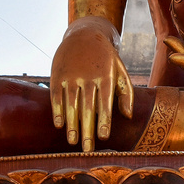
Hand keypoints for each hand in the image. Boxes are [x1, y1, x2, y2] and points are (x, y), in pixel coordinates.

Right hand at [49, 16, 132, 151]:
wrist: (85, 34)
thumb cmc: (106, 59)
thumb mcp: (120, 71)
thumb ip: (126, 93)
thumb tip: (128, 116)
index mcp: (106, 77)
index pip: (105, 103)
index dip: (104, 121)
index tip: (103, 137)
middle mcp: (88, 76)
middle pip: (88, 108)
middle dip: (87, 130)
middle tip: (87, 149)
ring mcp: (71, 75)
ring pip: (71, 104)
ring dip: (71, 125)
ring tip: (73, 141)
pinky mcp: (57, 74)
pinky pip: (56, 95)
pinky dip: (57, 111)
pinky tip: (59, 125)